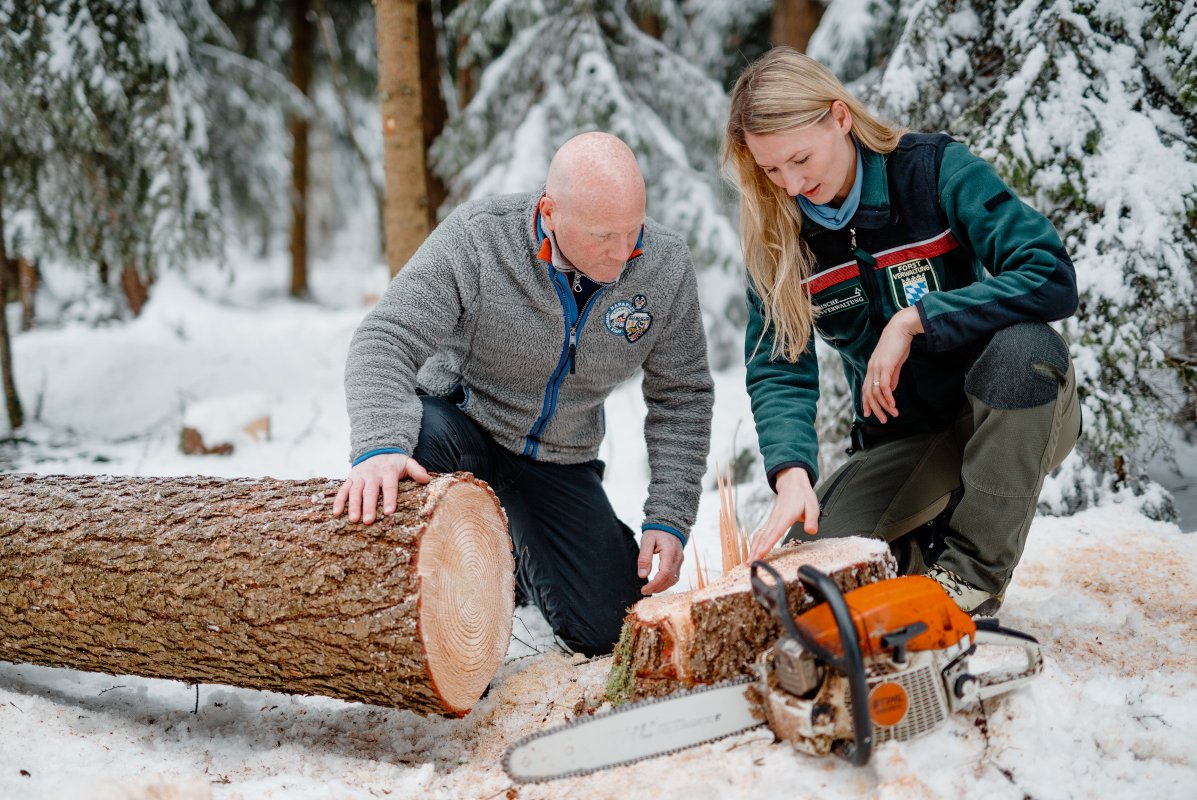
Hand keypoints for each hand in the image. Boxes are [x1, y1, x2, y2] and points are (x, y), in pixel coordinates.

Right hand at [332, 452, 429, 523]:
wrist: (377, 449)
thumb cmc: (395, 462)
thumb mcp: (407, 463)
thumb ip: (417, 470)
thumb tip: (426, 479)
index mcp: (388, 471)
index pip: (389, 486)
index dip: (389, 499)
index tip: (388, 512)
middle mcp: (372, 474)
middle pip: (370, 491)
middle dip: (368, 506)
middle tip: (368, 521)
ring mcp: (360, 476)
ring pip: (355, 491)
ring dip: (353, 505)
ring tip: (353, 519)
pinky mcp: (351, 478)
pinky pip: (343, 489)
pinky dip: (338, 500)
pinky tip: (336, 513)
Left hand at [638, 530, 683, 594]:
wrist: (669, 523)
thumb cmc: (656, 531)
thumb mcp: (647, 540)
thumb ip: (644, 557)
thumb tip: (642, 575)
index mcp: (670, 552)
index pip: (664, 573)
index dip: (654, 584)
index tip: (644, 589)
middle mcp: (678, 558)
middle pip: (670, 579)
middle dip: (657, 588)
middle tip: (644, 591)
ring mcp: (680, 560)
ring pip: (674, 579)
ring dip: (662, 587)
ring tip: (650, 589)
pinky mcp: (679, 562)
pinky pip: (675, 576)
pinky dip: (667, 582)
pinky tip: (658, 584)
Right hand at [749, 467, 818, 560]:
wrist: (792, 484)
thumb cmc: (802, 496)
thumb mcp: (813, 506)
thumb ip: (812, 519)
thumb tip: (811, 531)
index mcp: (787, 515)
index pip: (776, 532)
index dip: (768, 543)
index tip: (761, 553)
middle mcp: (776, 518)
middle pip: (764, 536)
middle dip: (756, 551)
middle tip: (750, 564)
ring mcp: (771, 520)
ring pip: (760, 535)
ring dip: (753, 548)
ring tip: (749, 561)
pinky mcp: (770, 521)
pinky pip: (760, 533)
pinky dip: (755, 543)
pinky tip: (752, 551)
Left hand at [862, 306, 922, 423]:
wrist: (902, 328)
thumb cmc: (899, 343)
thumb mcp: (895, 362)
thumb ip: (892, 376)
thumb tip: (891, 389)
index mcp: (872, 367)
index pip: (866, 388)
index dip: (866, 402)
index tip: (869, 414)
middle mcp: (872, 368)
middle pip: (869, 394)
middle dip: (875, 409)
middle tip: (883, 420)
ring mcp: (877, 367)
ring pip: (876, 392)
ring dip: (884, 406)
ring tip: (893, 414)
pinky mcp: (885, 365)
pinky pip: (884, 385)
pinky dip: (888, 397)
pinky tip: (892, 404)